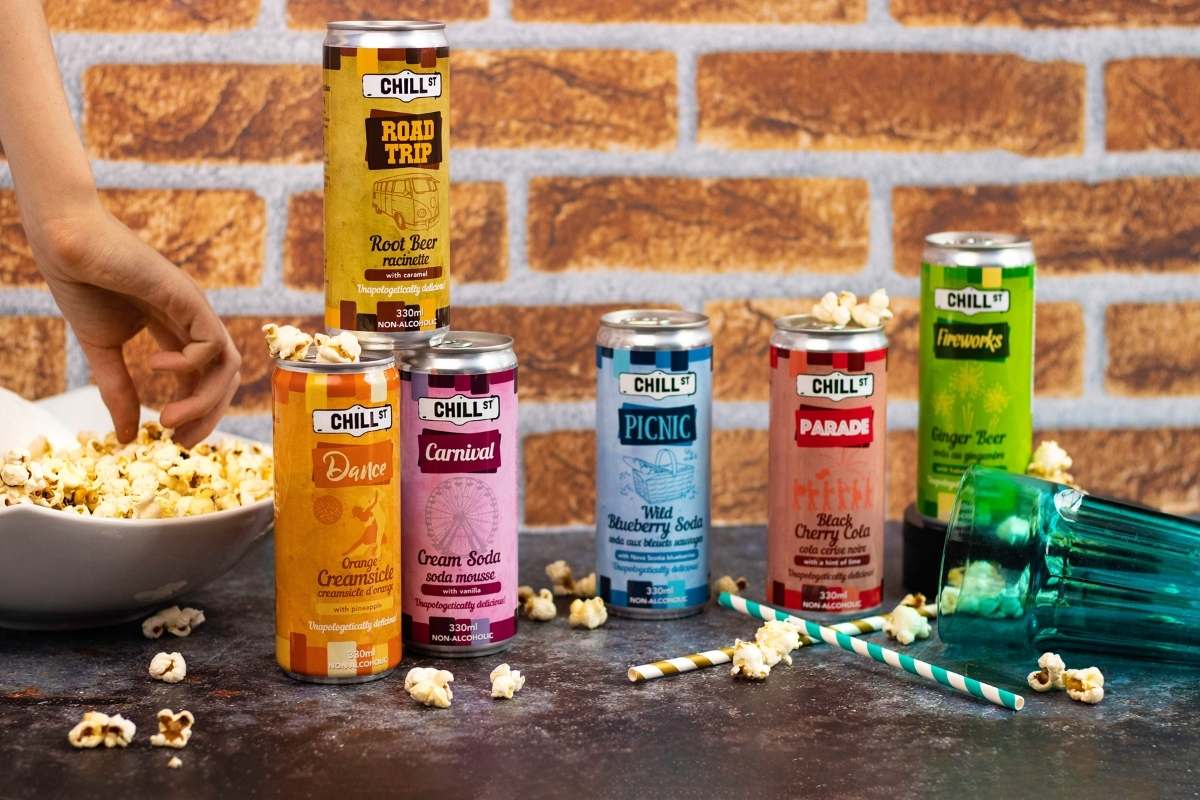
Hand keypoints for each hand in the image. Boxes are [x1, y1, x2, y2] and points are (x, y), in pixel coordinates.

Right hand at [27, 200, 241, 446]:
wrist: (66, 244)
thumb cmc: (82, 286)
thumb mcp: (102, 351)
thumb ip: (118, 391)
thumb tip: (127, 438)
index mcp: (178, 330)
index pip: (206, 377)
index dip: (198, 410)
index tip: (174, 438)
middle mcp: (194, 320)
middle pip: (226, 374)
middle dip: (209, 412)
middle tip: (180, 440)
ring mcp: (195, 307)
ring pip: (226, 362)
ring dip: (204, 399)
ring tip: (168, 419)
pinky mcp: (187, 297)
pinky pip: (210, 341)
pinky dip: (189, 364)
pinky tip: (154, 365)